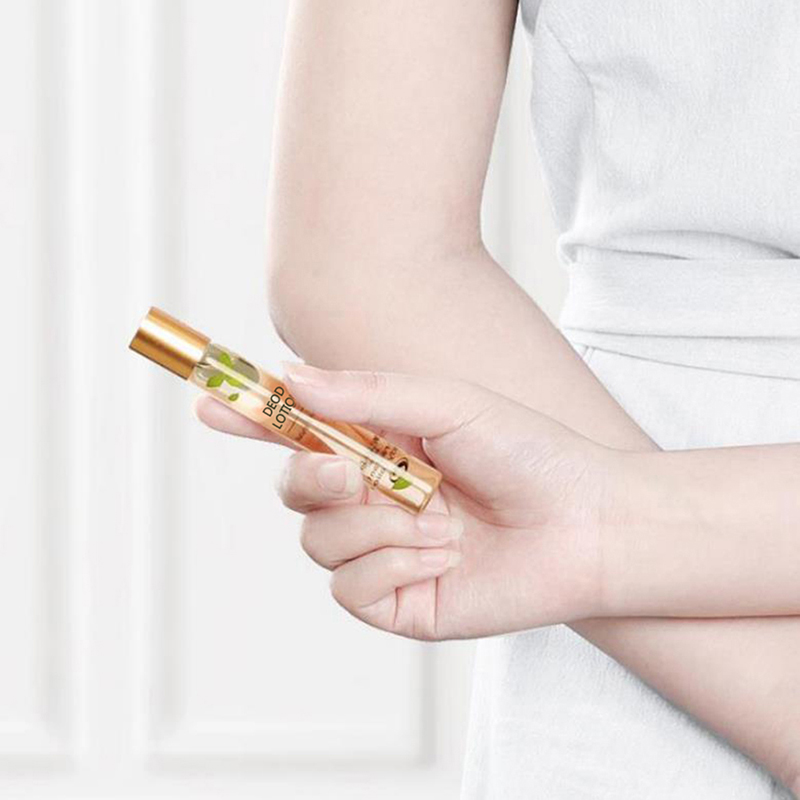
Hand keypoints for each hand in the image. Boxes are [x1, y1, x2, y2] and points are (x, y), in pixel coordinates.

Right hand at [193, 363, 619, 640]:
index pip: (298, 433)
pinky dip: (388, 564)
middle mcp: (373, 498)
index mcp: (380, 447)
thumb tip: (289, 375)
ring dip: (373, 525)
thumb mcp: (446, 405)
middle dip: (310, 475)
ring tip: (438, 520)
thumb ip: (365, 394)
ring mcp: (382, 551)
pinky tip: (440, 554)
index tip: (209, 400)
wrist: (588, 524)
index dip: (251, 419)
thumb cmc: (527, 452)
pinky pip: (349, 587)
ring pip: (318, 541)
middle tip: (350, 468)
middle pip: (293, 490)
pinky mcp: (396, 600)